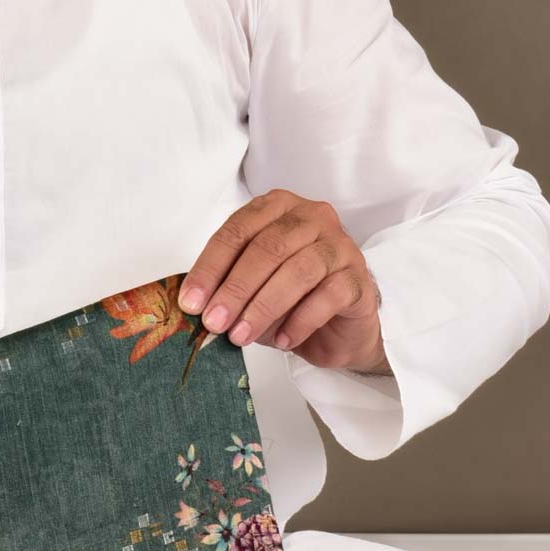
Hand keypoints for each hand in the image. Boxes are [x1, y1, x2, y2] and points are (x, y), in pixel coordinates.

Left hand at [178, 189, 390, 373]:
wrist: (337, 329)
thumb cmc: (289, 301)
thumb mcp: (249, 291)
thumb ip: (225, 288)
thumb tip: (194, 307)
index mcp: (277, 209)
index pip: (238, 231)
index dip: (210, 267)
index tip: (191, 303)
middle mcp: (312, 218)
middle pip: (269, 248)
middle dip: (235, 289)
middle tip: (214, 323)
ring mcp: (340, 245)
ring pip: (299, 270)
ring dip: (264, 307)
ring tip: (240, 337)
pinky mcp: (358, 278)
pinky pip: (329, 296)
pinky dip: (300, 321)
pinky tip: (282, 341)